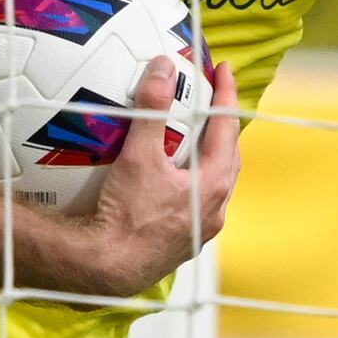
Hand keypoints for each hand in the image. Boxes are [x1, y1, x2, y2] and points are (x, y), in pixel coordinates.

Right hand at [23, 51, 239, 294]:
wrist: (108, 268)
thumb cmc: (127, 215)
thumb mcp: (139, 155)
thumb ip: (152, 109)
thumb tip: (161, 69)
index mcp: (214, 184)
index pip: (227, 128)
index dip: (226, 95)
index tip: (223, 70)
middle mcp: (215, 208)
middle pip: (229, 156)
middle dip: (224, 126)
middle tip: (214, 101)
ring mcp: (201, 228)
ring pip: (215, 183)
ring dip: (210, 157)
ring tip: (197, 137)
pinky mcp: (183, 242)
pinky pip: (195, 202)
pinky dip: (191, 181)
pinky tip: (172, 179)